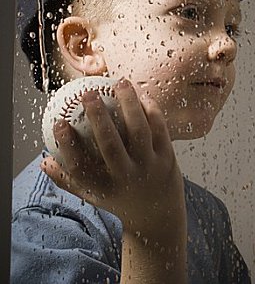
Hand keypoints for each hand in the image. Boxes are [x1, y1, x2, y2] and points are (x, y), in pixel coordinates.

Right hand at [40, 77, 183, 236]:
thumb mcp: (95, 196)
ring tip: (120, 82)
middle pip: (110, 146)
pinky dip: (152, 111)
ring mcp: (151, 168)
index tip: (58, 122)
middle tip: (87, 93)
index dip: (67, 145)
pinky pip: (160, 130)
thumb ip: (70, 180)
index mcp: (105, 188)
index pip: (80, 168)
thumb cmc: (121, 199)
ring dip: (129, 104)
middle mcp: (128, 178)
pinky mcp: (169, 159)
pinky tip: (143, 95)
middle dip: (97, 118)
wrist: (159, 215)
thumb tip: (44, 160)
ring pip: (139, 132)